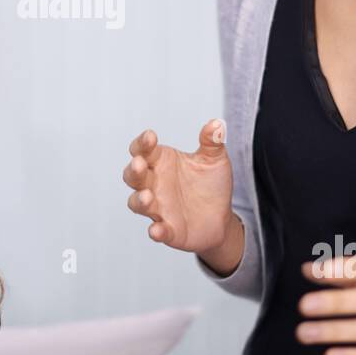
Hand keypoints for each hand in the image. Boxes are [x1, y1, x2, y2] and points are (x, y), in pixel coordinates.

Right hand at [122, 119, 233, 252]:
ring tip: (147, 196)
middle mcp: (154, 184)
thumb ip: (212, 142)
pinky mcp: (168, 231)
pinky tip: (157, 230)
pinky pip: (158, 231)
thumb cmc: (211, 184)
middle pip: (133, 176)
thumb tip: (217, 123)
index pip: (143, 149)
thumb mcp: (215, 160)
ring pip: (137, 204)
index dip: (142, 143)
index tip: (151, 136)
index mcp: (162, 162)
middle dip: (133, 170)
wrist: (222, 217)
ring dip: (139, 200)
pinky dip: (156, 231)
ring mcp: (159, 208)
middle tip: (139, 163)